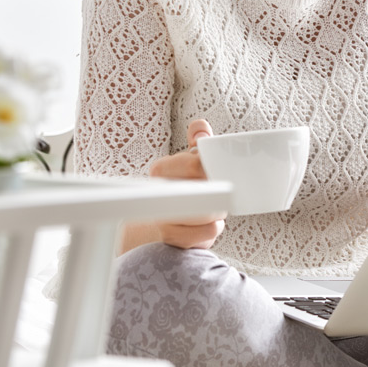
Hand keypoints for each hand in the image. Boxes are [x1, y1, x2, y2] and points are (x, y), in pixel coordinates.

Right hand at [148, 119, 225, 249]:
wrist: (150, 232)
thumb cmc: (176, 193)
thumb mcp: (185, 164)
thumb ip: (196, 144)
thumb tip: (200, 126)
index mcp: (161, 170)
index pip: (195, 164)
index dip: (211, 169)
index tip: (214, 174)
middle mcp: (159, 192)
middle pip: (206, 190)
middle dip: (218, 192)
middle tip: (216, 193)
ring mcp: (163, 218)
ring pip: (210, 213)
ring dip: (216, 212)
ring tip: (209, 209)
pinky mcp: (172, 240)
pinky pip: (208, 232)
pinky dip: (211, 230)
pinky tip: (203, 227)